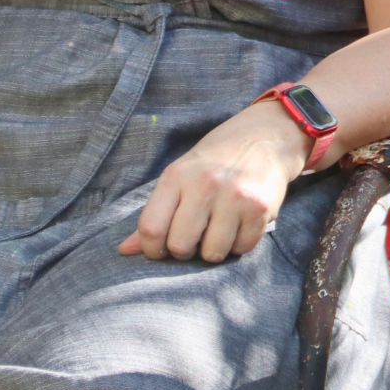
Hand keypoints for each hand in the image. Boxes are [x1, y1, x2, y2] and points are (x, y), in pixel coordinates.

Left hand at [122, 101, 307, 261]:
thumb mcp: (180, 177)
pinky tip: (239, 226)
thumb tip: (124, 250)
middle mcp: (205, 184)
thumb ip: (155, 214)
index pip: (151, 228)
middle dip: (185, 251)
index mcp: (177, 176)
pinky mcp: (260, 208)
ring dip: (214, 250)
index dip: (152, 249)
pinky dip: (239, 244)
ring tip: (219, 230)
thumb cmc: (215, 161)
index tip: (161, 249)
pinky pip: (242, 249)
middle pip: (180, 245)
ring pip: (212, 253)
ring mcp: (235, 197)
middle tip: (195, 237)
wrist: (265, 136)